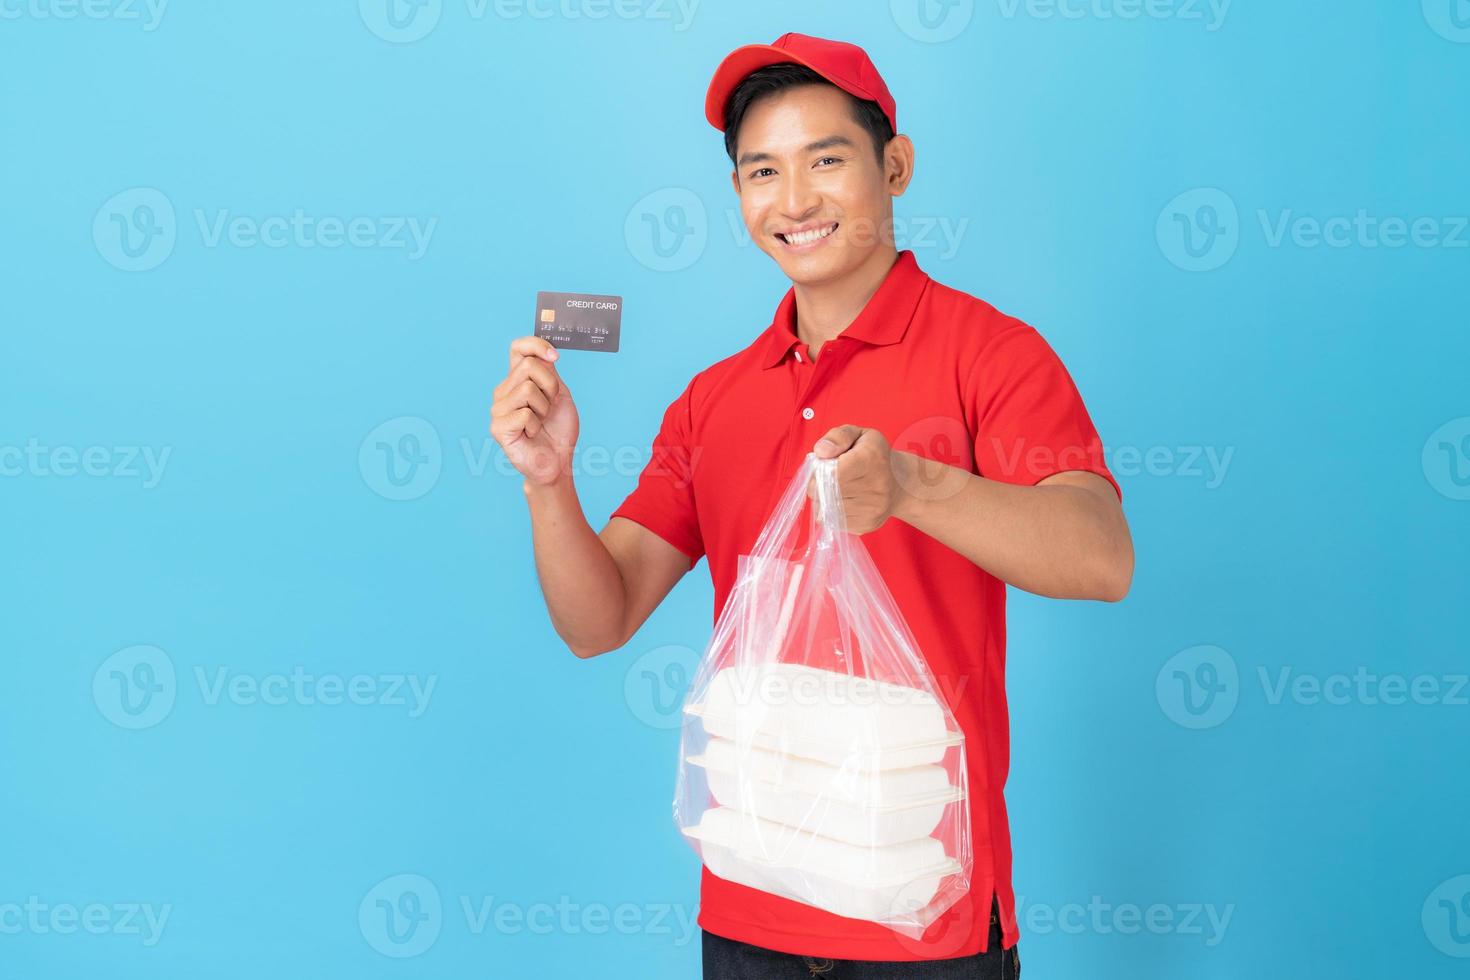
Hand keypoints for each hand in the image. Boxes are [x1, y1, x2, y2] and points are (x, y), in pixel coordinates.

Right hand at [491, 336, 578, 486]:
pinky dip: (536, 425)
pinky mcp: (498, 428)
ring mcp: (498, 409)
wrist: (558, 462)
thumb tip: (543, 354)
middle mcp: (504, 391)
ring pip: (527, 389)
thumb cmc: (558, 430)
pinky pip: (524, 413)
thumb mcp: (560, 395)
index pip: (518, 348)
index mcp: (518, 380)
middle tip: (550, 407)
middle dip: (550, 386)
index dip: (536, 345)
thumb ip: (550, 373)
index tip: (555, 357)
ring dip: (544, 408)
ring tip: (540, 423)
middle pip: (528, 366)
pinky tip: (532, 435)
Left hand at [808, 425, 915, 533]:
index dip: (819, 471)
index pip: (832, 474)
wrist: (901, 483)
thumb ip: (837, 437)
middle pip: (826, 492)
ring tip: (836, 488)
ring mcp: (872, 510)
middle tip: (825, 477)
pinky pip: (833, 522)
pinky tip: (842, 501)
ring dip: (822, 499)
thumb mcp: (859, 434)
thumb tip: (820, 452)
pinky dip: (830, 511)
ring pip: (826, 509)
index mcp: (871, 459)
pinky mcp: (866, 525)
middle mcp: (875, 487)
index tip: (823, 466)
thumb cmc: (875, 455)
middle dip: (817, 485)